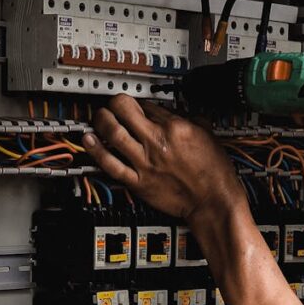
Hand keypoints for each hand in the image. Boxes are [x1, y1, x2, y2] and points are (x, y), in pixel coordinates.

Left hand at [82, 95, 244, 221]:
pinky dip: (96, 151)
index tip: (137, 106)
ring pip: (112, 133)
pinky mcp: (139, 182)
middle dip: (114, 103)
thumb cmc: (215, 174)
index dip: (140, 102)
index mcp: (176, 128)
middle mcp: (157, 142)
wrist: (213, 202)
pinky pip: (111, 164)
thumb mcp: (208, 136)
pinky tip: (89, 140)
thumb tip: (181, 113)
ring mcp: (145, 163)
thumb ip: (192, 121)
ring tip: (99, 117)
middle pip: (124, 110)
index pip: (147, 105)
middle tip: (112, 105)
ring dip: (101, 120)